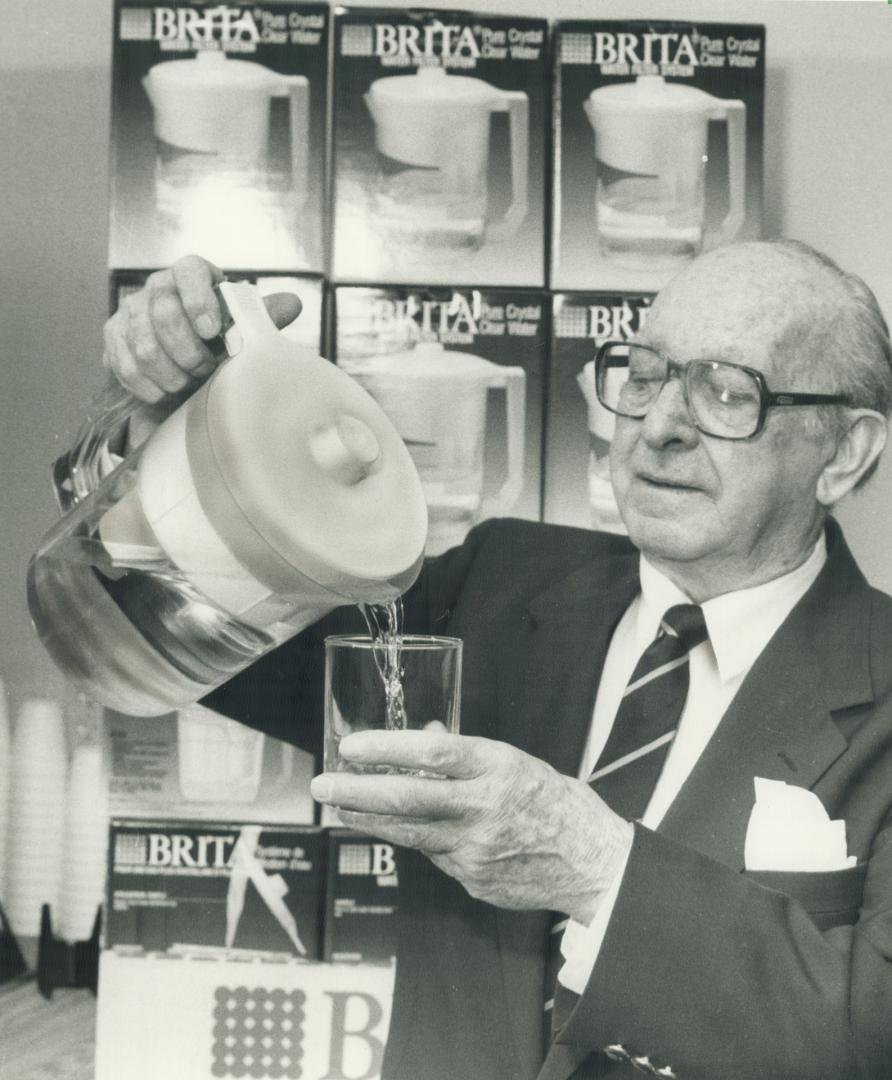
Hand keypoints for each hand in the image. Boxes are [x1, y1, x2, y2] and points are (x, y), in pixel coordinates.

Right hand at [101, 254, 302, 405]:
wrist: (184, 370)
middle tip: (205, 371)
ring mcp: (132, 311)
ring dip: (169, 373)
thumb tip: (293, 303)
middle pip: (163, 312)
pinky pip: (124, 363)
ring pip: (143, 343)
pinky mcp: (114, 336)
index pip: (189, 270)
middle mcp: (158, 287)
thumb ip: (263, 317)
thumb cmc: (219, 344)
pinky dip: (146, 385)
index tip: (212, 331)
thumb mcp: (243, 330)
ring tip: (186, 386)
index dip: (199, 299)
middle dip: (188, 351)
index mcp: (193, 276)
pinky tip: (162, 394)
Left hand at [311, 731, 633, 923]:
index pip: (434, 752)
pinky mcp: (472, 879)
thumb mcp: (514, 762)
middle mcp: (483, 806)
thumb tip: (425, 731)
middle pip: (409, 797)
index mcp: (498, 767)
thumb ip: (466, 754)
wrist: (591, 861)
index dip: (389, 747)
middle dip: (357, 790)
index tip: (352, 745)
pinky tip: (400, 832)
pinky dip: (415, 840)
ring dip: (367, 819)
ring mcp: (475, 847)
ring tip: (338, 807)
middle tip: (322, 783)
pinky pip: (433, 855)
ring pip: (408, 832)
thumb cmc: (553, 802)